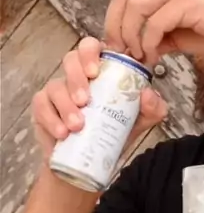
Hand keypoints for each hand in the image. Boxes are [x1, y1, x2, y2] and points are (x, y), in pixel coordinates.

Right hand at [31, 36, 167, 160]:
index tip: (96, 71)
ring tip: (78, 125)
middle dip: (76, 78)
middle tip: (85, 100)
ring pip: (55, 85)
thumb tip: (147, 94)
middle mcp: (77, 76)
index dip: (91, 52)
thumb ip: (153, 108)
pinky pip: (41, 106)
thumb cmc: (115, 134)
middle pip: (70, 59)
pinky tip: (62, 133)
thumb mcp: (141, 121)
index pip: (92, 47)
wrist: (92, 165)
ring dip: (65, 104)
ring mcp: (58, 91)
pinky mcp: (43, 108)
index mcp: (101, 71)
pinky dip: (51, 119)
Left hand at [104, 0, 203, 65]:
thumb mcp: (179, 34)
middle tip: (122, 52)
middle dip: (117, 27)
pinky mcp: (187, 2)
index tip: (116, 45)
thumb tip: (135, 49)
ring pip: (136, 7)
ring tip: (139, 56)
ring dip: (132, 36)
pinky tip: (154, 56)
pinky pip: (155, 22)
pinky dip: (149, 42)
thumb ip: (156, 36)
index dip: (114, 20)